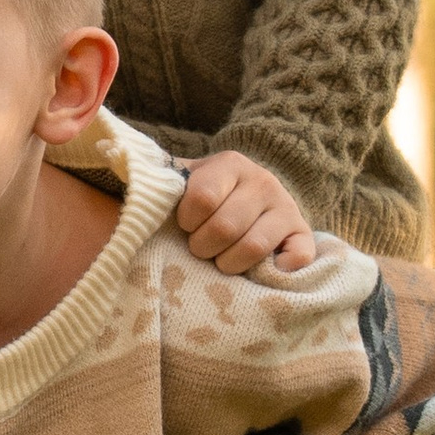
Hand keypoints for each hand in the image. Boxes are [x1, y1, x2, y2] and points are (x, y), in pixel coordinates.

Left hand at [175, 148, 316, 275]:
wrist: (253, 194)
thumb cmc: (208, 195)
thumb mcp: (186, 180)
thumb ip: (162, 184)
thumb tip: (132, 191)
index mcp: (229, 165)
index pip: (201, 199)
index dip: (187, 221)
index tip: (185, 225)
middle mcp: (262, 181)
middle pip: (224, 228)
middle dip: (203, 247)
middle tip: (200, 248)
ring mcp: (286, 207)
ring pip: (253, 247)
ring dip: (229, 263)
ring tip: (221, 260)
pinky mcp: (303, 232)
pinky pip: (298, 256)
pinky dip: (279, 269)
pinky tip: (261, 269)